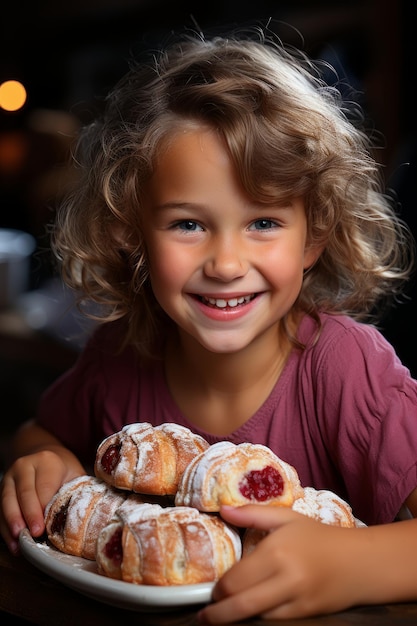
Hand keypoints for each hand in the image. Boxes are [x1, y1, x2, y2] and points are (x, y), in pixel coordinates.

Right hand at [0, 450, 83, 554]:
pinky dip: (5, 528)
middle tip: (35, 534)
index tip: (46, 526)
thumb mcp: (74, 473)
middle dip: (28, 516)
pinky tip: (13, 543)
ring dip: (12, 523)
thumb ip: (79, 490)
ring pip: (7, 501)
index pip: (44, 486)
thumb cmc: (62, 470)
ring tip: (20, 542)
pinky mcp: (2, 489)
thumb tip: (91, 516)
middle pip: (24, 493)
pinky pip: (0, 509)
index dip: (44, 507)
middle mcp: (25, 466)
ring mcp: (10, 477)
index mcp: (47, 460)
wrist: (43, 456)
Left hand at [198, 504, 362, 622]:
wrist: (359, 562)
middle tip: (205, 615)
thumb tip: (222, 509)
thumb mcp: (286, 518)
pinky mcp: (307, 615)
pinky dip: (260, 619)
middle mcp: (286, 578)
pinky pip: (275, 622)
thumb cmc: (318, 537)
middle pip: (241, 604)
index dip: (218, 589)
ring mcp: (297, 600)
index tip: (210, 589)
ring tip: (223, 615)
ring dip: (237, 617)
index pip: (235, 579)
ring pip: (256, 617)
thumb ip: (252, 513)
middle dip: (218, 613)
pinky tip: (251, 614)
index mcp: (277, 551)